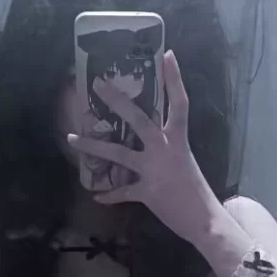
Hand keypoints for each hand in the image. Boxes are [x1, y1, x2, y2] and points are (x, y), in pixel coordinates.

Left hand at [67, 50, 220, 243]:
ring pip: (119, 153)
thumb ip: (168, 148)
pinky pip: (122, 192)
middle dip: (117, 101)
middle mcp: (165, 150)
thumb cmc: (196, 191)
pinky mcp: (146, 193)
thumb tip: (152, 141)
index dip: (174, 79)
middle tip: (98, 84)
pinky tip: (96, 196)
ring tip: (72, 139)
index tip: (167, 54)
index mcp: (179, 140)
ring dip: (93, 146)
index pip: (179, 103)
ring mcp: (154, 171)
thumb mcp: (185, 162)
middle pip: (138, 119)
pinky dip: (109, 195)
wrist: (204, 221)